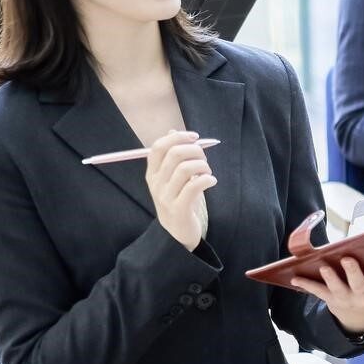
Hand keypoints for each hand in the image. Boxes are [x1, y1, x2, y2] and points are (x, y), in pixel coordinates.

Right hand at [144, 130, 215, 250]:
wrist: (177, 233)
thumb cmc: (179, 199)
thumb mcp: (173, 177)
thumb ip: (172, 156)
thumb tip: (173, 130)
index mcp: (152, 173)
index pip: (158, 147)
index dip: (178, 137)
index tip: (195, 137)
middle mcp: (156, 183)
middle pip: (174, 154)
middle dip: (196, 151)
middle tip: (204, 160)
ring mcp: (165, 197)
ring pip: (185, 168)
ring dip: (203, 166)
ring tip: (208, 172)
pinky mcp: (179, 209)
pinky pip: (194, 186)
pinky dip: (207, 179)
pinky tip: (211, 181)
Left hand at [292, 255, 363, 335]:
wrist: (361, 321)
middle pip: (359, 283)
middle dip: (353, 272)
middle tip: (348, 259)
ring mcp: (346, 298)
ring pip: (337, 288)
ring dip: (329, 278)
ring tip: (323, 266)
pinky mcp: (330, 298)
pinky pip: (317, 291)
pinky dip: (305, 285)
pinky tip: (294, 278)